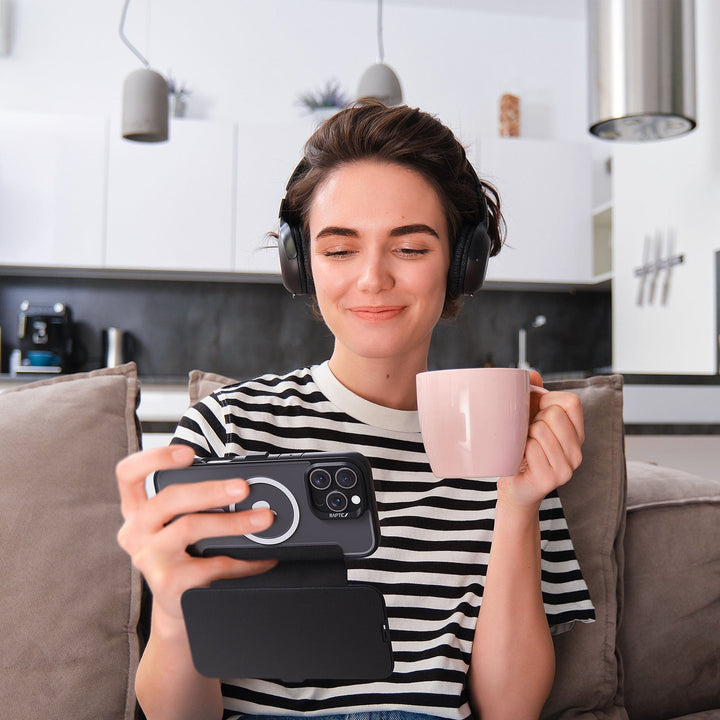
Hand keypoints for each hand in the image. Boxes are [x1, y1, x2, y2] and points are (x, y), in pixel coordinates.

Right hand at [116, 445, 276, 624]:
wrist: (178, 608)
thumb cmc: (184, 555)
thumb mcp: (180, 524)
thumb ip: (196, 502)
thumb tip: (242, 486)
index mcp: (137, 509)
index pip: (128, 474)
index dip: (154, 457)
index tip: (187, 453)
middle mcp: (135, 531)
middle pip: (169, 499)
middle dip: (210, 490)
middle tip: (244, 487)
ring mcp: (148, 558)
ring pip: (190, 528)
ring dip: (234, 522)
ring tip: (263, 520)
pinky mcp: (166, 583)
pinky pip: (211, 566)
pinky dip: (243, 561)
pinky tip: (261, 558)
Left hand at [497, 370, 584, 509]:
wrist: (514, 485)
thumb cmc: (521, 448)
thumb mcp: (528, 417)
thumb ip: (532, 393)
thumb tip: (531, 374)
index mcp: (577, 434)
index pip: (571, 401)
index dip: (546, 400)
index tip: (535, 413)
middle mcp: (578, 451)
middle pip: (554, 414)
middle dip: (532, 419)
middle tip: (527, 436)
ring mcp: (567, 468)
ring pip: (540, 430)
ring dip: (524, 436)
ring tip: (524, 449)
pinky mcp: (551, 480)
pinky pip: (530, 449)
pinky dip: (519, 451)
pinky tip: (521, 461)